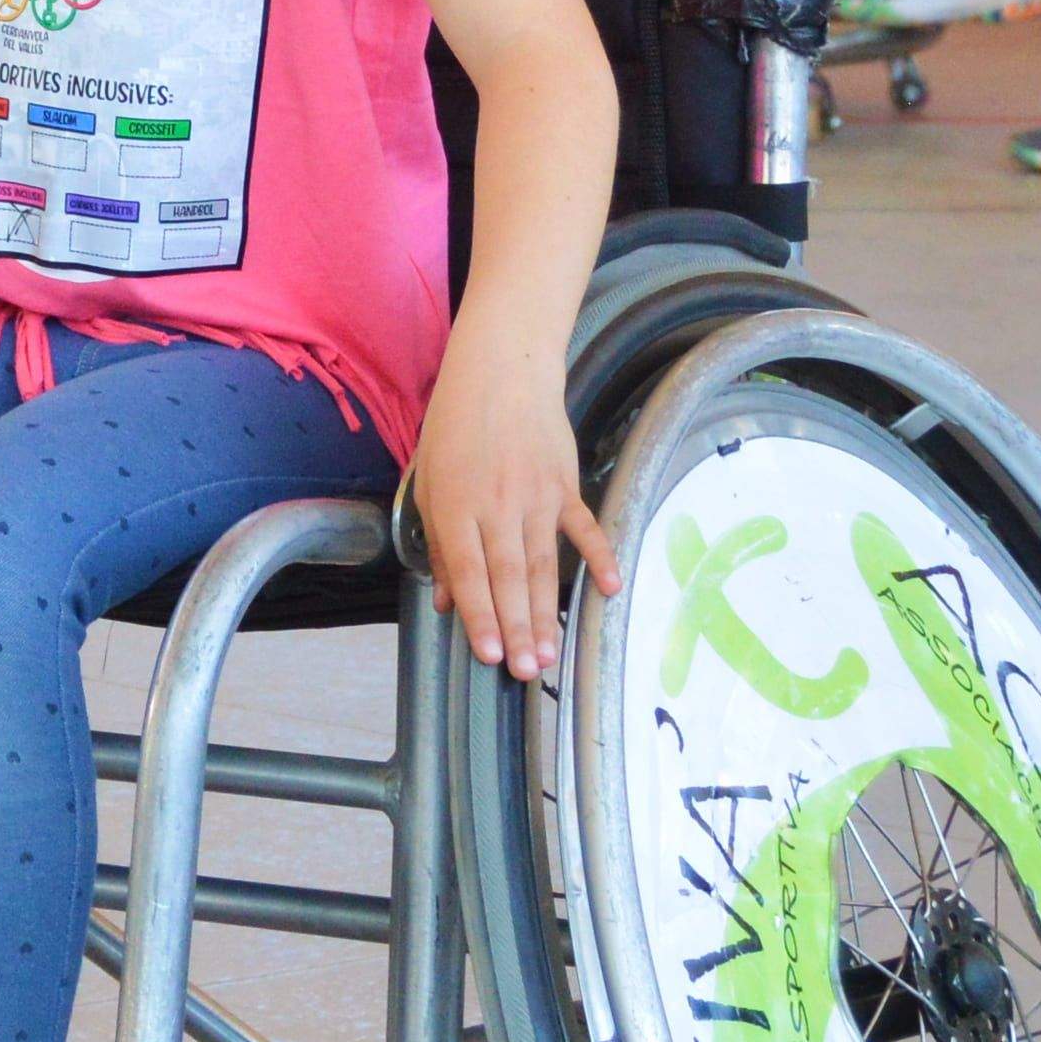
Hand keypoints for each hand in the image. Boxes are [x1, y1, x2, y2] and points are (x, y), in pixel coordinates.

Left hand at [408, 389, 615, 679]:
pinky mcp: (565, 485)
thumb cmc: (455, 426)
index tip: (490, 655)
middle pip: (509, 578)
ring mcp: (536, 496)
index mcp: (456, 506)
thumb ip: (441, 546)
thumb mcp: (429, 482)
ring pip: (544, 565)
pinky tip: (611, 589)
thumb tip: (448, 602)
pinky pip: (584, 528)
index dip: (480, 616)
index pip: (469, 572)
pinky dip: (600, 557)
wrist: (503, 369)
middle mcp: (497, 506)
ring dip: (548, 612)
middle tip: (528, 672)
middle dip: (517, 629)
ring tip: (552, 655)